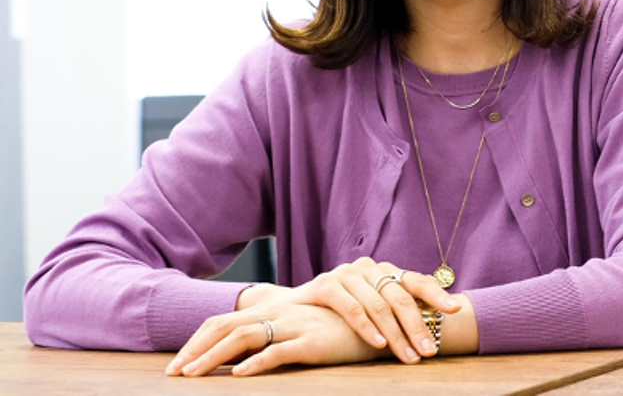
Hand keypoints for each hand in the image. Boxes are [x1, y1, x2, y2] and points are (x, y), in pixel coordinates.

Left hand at [166, 302, 382, 376]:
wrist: (385, 319)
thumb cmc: (345, 328)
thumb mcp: (307, 327)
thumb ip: (279, 333)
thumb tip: (247, 355)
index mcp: (275, 309)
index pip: (224, 321)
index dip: (198, 340)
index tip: (178, 363)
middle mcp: (280, 313)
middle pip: (225, 327)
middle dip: (194, 350)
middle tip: (172, 374)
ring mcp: (295, 325)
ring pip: (243, 338)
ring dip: (212, 357)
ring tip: (191, 376)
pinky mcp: (313, 341)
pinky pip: (279, 351)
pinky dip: (256, 363)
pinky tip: (239, 376)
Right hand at [275, 257, 460, 363]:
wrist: (292, 310)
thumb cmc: (339, 313)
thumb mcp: (371, 308)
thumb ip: (397, 309)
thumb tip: (436, 326)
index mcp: (385, 271)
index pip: (417, 281)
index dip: (437, 294)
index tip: (455, 310)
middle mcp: (369, 268)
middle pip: (400, 298)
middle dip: (417, 327)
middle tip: (429, 351)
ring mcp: (347, 274)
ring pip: (379, 305)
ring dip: (396, 334)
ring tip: (408, 356)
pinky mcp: (326, 284)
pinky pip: (352, 308)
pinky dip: (367, 328)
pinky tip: (379, 344)